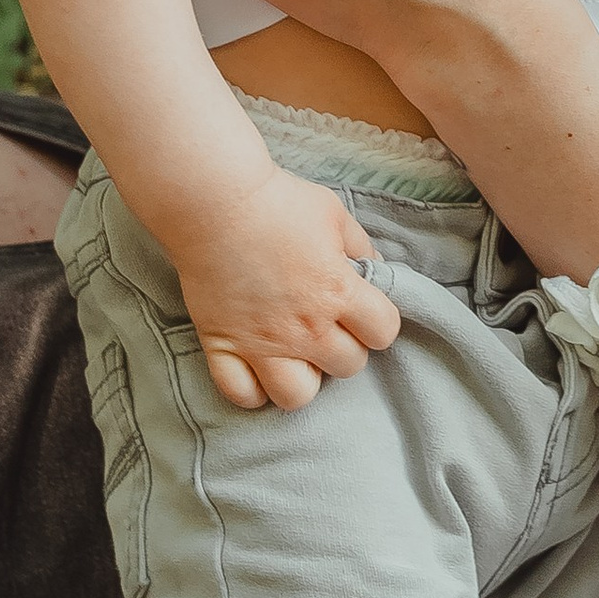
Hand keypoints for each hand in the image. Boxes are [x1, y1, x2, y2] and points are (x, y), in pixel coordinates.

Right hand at [170, 162, 403, 412]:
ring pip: (297, 396)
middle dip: (344, 346)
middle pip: (348, 366)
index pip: (384, 332)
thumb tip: (375, 269)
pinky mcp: (223, 346)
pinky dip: (251, 388)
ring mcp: (261, 343)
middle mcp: (305, 327)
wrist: (215, 201)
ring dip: (303, 377)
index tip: (363, 309)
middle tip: (326, 325)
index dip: (378, 321)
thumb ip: (361, 247)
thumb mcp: (335, 214)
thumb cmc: (278, 202)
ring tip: (295, 353)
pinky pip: (242, 394)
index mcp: (338, 292)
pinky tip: (256, 366)